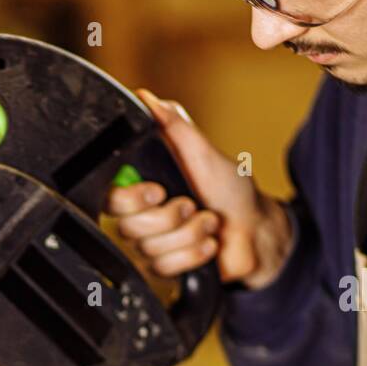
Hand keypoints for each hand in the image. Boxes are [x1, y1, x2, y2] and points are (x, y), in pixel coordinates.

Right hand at [109, 89, 291, 288]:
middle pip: (127, 227)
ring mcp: (152, 244)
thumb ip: (172, 125)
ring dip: (189, 234)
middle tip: (193, 204)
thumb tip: (145, 97)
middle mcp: (143, 216)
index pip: (110, 197)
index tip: (157, 191)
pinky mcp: (165, 267)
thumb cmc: (230, 190)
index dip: (130, 198)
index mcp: (144, 186)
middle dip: (169, 218)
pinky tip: (209, 244)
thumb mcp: (203, 152)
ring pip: (150, 249)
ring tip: (209, 223)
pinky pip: (165, 268)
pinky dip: (194, 254)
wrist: (255, 231)